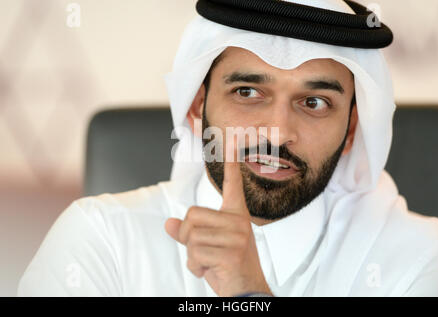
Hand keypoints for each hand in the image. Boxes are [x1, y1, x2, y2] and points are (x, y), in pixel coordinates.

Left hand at [165, 139, 271, 296]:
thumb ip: (188, 234)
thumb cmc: (229, 268)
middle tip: (205, 252)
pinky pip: (194, 253)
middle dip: (189, 237)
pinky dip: (195, 266)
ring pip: (191, 235)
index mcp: (236, 216)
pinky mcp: (232, 251)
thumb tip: (168, 223)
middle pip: (192, 215)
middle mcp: (239, 222)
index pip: (233, 185)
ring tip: (210, 262)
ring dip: (192, 255)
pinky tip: (211, 271)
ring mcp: (237, 236)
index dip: (231, 164)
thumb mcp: (207, 248)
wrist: (247, 291)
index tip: (230, 142)